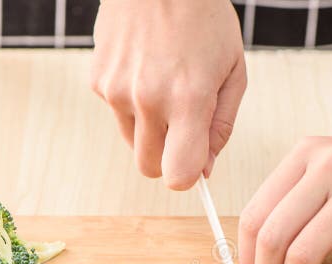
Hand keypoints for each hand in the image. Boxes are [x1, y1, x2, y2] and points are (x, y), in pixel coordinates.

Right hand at [91, 0, 245, 189]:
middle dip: (166, 158)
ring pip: (133, 143)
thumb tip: (204, 169)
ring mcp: (117, 90)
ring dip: (149, 129)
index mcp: (188, 99)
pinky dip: (132, 103)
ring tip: (164, 87)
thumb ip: (221, 126)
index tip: (194, 165)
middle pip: (149, 168)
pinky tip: (144, 70)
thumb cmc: (203, 18)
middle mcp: (148, 99)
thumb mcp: (233, 70)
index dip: (187, 176)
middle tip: (181, 128)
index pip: (178, 175)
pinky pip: (117, 115)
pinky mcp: (99, 82)